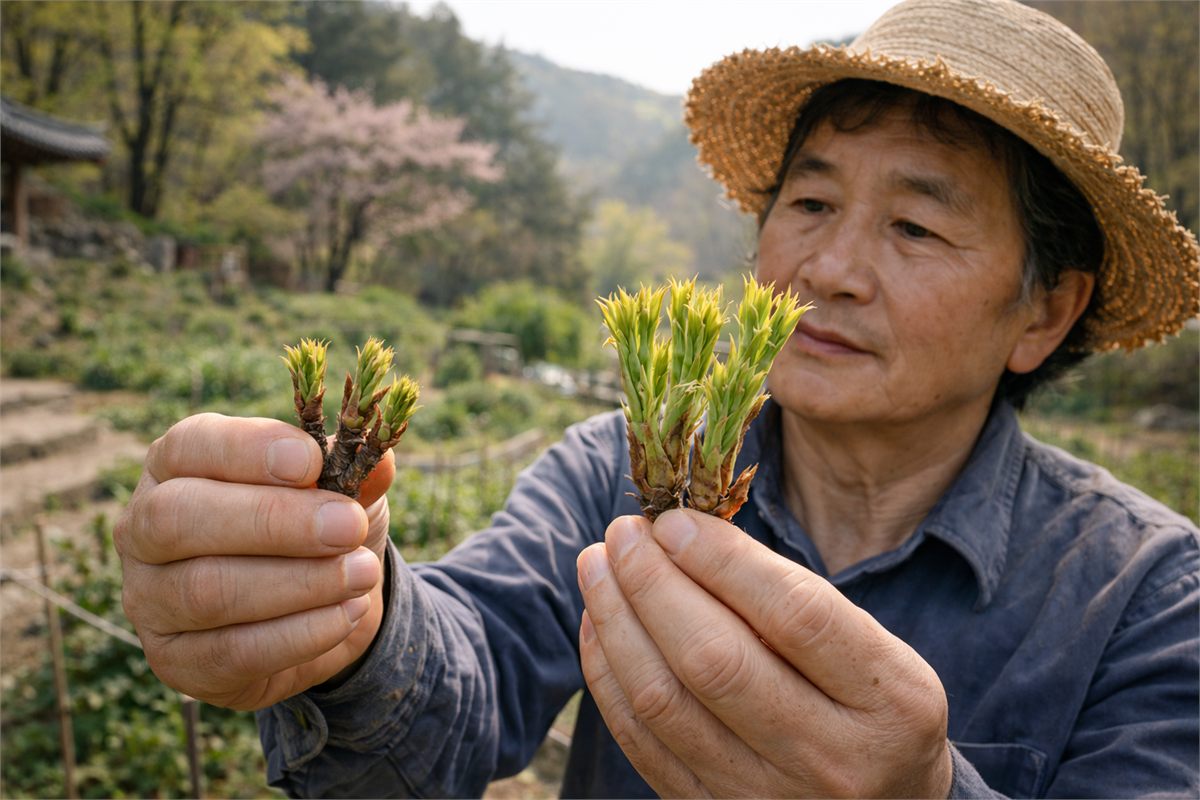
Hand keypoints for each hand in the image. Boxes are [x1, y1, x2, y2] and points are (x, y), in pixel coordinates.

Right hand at [115, 413, 394, 709]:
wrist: (320, 611)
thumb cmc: (319, 528)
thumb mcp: (343, 488)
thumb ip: (354, 468)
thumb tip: (378, 458)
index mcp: (177, 465)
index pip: (190, 445)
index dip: (249, 451)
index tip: (312, 462)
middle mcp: (145, 529)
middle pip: (179, 518)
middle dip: (274, 521)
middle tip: (349, 526)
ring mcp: (150, 599)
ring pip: (206, 591)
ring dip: (299, 583)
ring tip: (362, 574)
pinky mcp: (176, 661)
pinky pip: (232, 652)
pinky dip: (300, 634)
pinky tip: (348, 614)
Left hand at [576, 509, 952, 797]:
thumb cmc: (868, 703)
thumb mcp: (868, 645)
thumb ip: (789, 595)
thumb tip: (683, 533)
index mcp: (888, 700)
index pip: (794, 615)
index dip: (722, 560)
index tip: (673, 521)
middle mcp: (832, 758)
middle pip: (715, 661)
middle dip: (653, 584)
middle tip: (623, 532)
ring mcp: (768, 798)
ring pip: (665, 701)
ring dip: (617, 622)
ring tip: (598, 566)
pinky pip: (642, 742)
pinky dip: (609, 675)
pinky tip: (599, 623)